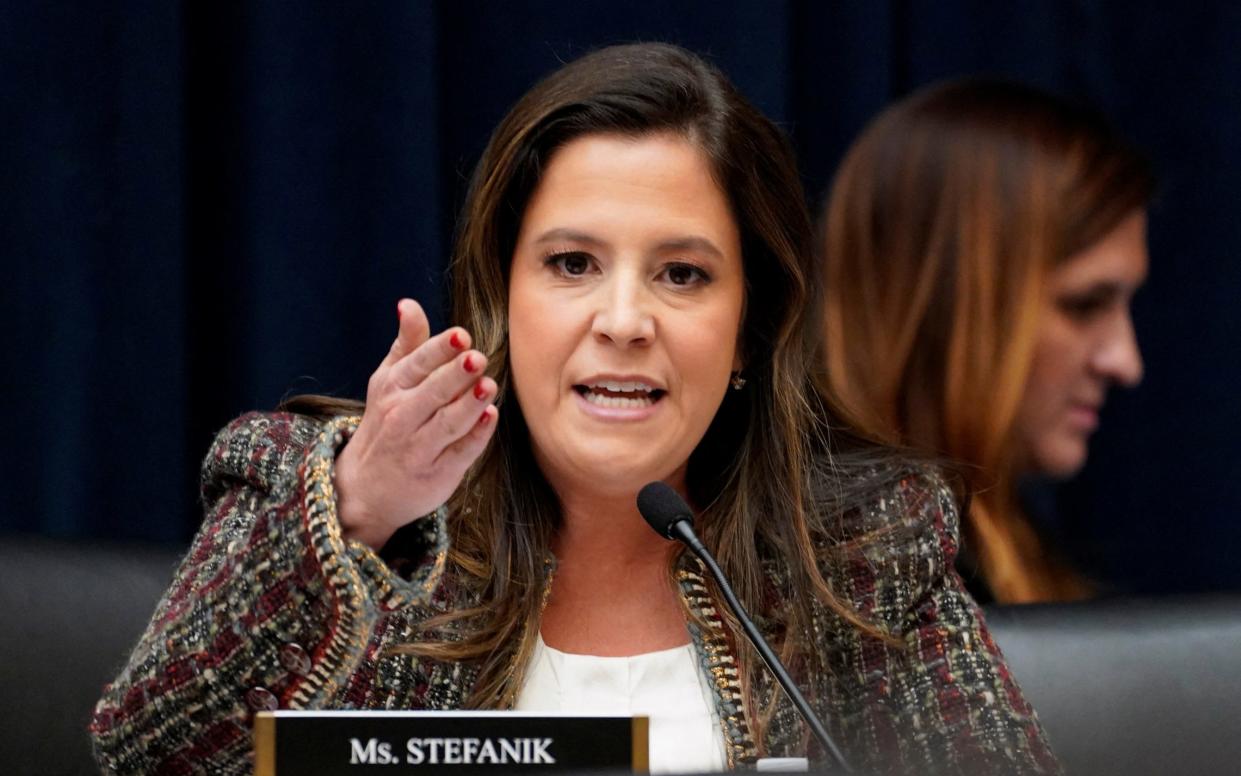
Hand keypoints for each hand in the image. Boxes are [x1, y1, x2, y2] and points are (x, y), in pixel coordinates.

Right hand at [333, 299, 498, 548]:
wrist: (365, 489)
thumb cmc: (386, 421)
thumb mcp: (389, 380)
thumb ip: (407, 344)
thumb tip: (409, 303)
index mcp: (392, 388)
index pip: (417, 365)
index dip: (440, 350)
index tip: (461, 336)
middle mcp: (402, 417)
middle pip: (433, 393)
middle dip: (455, 375)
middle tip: (477, 358)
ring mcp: (420, 448)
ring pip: (448, 423)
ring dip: (468, 405)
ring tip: (488, 386)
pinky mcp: (439, 474)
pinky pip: (460, 453)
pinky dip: (476, 436)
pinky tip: (490, 416)